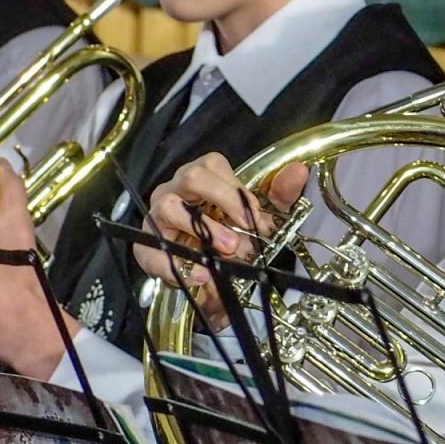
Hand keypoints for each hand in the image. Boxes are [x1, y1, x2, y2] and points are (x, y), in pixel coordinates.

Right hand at [135, 153, 309, 322]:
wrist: (207, 277)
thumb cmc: (225, 236)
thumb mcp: (256, 217)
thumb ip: (278, 195)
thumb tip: (298, 172)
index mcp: (201, 178)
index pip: (214, 166)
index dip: (237, 190)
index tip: (257, 218)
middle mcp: (176, 189)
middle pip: (192, 176)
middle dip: (222, 200)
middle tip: (245, 229)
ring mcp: (158, 215)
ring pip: (169, 205)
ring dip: (201, 228)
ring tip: (226, 250)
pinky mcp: (145, 246)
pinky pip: (151, 250)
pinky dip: (176, 265)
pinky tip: (200, 276)